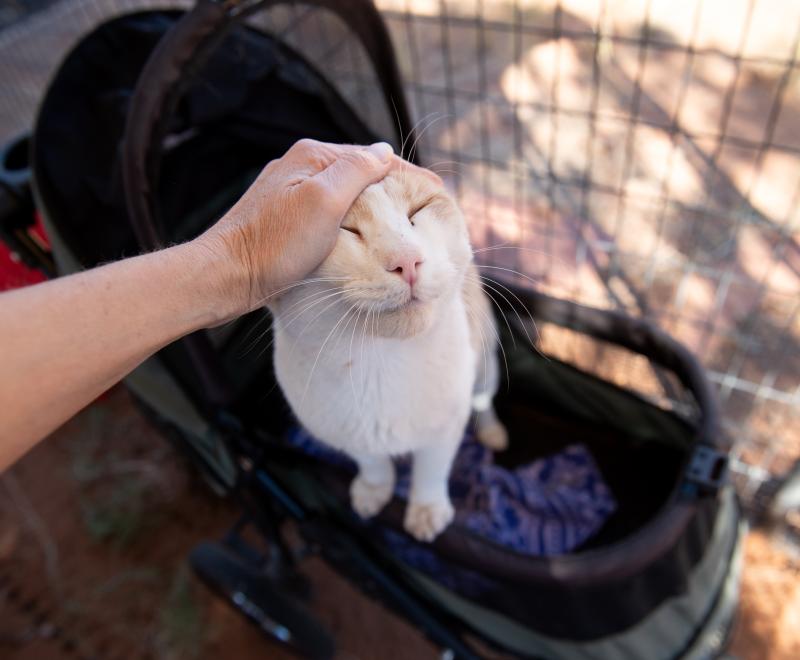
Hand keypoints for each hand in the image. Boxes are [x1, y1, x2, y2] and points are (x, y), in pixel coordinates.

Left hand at [196, 139, 440, 320]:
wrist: (228, 274)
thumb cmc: (276, 242)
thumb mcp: (324, 201)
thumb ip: (357, 171)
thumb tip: (384, 150)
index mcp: (313, 156)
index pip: (372, 157)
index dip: (406, 173)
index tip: (436, 192)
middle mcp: (301, 167)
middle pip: (359, 174)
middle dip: (391, 189)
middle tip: (423, 210)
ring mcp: (291, 193)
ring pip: (345, 194)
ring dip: (372, 206)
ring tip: (400, 224)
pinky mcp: (285, 219)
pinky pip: (329, 212)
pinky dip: (352, 220)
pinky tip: (362, 235)